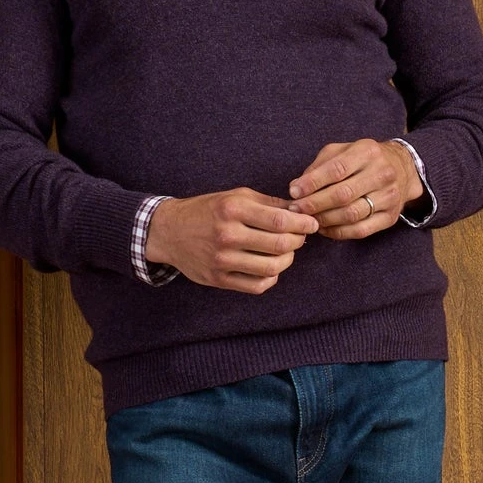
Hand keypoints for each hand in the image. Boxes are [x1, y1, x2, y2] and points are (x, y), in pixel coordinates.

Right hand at [146, 189, 319, 292]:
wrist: (169, 231)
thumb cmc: (206, 211)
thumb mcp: (234, 196)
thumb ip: (267, 203)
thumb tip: (299, 210)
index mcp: (232, 209)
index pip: (279, 221)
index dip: (302, 224)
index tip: (312, 224)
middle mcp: (227, 235)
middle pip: (279, 245)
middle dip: (297, 241)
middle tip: (300, 237)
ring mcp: (222, 260)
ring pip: (272, 268)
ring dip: (287, 260)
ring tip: (286, 252)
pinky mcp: (219, 279)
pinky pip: (257, 285)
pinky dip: (271, 278)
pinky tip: (270, 268)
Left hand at [287, 139, 423, 238]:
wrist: (402, 169)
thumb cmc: (364, 160)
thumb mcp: (343, 151)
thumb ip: (319, 166)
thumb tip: (296, 187)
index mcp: (367, 152)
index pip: (336, 169)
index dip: (312, 183)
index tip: (293, 192)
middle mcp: (381, 173)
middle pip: (343, 194)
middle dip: (315, 204)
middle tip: (296, 210)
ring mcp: (388, 197)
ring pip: (351, 214)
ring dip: (325, 220)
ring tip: (308, 220)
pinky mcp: (390, 217)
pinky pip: (360, 230)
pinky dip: (338, 232)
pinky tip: (325, 229)